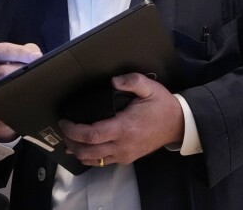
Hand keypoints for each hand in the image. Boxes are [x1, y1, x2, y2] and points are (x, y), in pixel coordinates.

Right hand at [0, 43, 41, 141]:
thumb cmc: (5, 80)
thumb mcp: (10, 64)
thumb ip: (23, 56)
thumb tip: (37, 54)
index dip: (19, 52)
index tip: (37, 56)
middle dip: (21, 71)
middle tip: (40, 74)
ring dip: (15, 90)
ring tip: (33, 90)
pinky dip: (8, 114)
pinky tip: (21, 111)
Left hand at [60, 73, 183, 166]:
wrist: (178, 124)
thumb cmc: (162, 105)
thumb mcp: (150, 87)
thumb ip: (132, 81)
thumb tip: (113, 81)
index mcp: (124, 128)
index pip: (91, 135)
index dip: (73, 130)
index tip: (64, 121)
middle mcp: (122, 145)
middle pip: (87, 151)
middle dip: (70, 142)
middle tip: (64, 130)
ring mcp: (124, 155)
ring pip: (93, 160)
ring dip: (78, 151)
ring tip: (70, 139)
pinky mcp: (127, 159)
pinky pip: (103, 162)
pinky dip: (90, 157)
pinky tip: (85, 148)